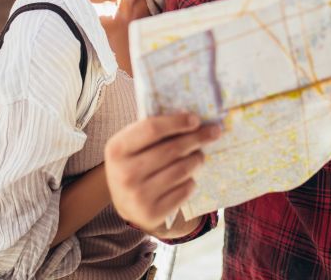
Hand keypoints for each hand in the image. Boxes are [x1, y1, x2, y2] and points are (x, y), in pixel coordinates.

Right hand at [104, 113, 220, 232]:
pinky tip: (188, 177)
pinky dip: (191, 181)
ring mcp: (137, 196)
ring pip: (181, 170)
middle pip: (171, 149)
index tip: (196, 119)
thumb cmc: (135, 163)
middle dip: (197, 138)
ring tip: (200, 155)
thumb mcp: (133, 144)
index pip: (152, 128)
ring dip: (197, 159)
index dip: (177, 122)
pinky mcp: (152, 214)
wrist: (126, 203)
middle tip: (213, 132)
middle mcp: (124, 173)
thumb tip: (189, 116)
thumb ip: (154, 130)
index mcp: (116, 149)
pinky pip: (184, 191)